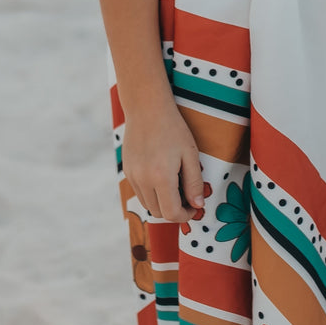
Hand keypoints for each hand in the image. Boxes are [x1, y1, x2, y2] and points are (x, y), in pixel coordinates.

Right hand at [122, 101, 206, 221]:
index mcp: (161, 177)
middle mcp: (143, 180)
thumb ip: (195, 183)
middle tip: (188, 196)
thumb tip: (198, 206)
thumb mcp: (190, 154)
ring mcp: (132, 176)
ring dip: (162, 203)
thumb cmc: (173, 129)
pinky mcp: (127, 171)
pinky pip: (140, 192)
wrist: (147, 109)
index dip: (185, 216)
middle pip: (159, 213)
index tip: (194, 207)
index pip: (171, 213)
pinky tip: (162, 177)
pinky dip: (152, 193)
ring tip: (176, 186)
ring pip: (148, 205)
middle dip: (175, 210)